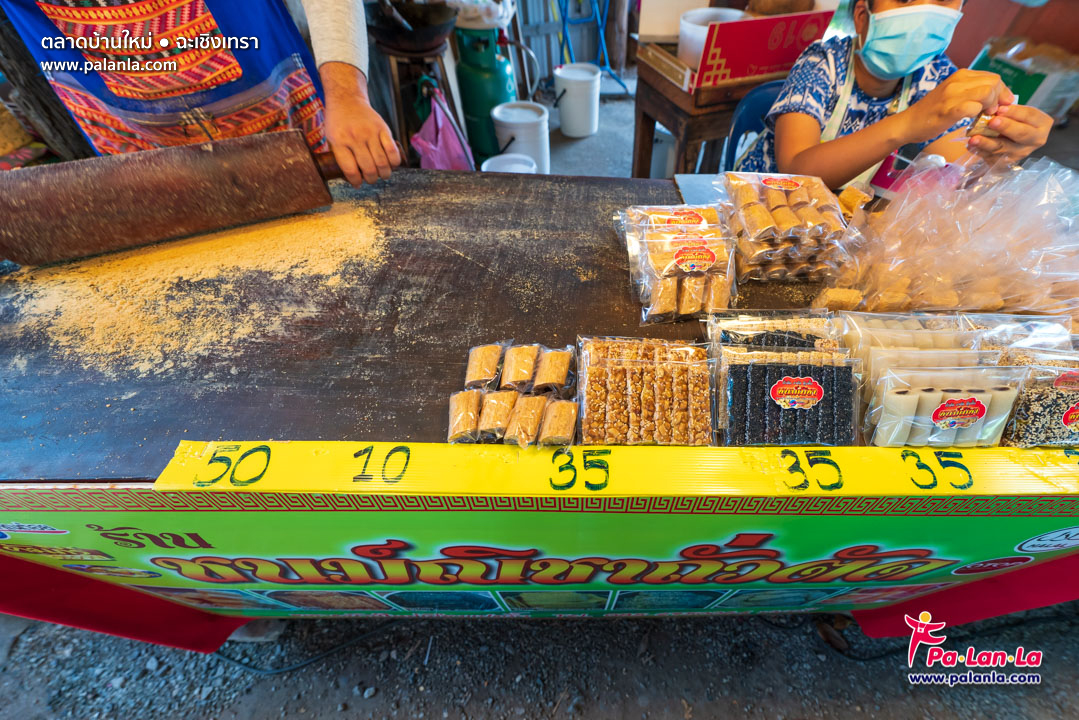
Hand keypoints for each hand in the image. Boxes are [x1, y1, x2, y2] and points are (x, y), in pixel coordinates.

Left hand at [320, 62, 400, 185]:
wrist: (347, 99)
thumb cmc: (338, 122)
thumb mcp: (331, 138)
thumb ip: (340, 156)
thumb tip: (353, 178)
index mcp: (339, 141)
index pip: (350, 169)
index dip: (356, 181)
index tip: (358, 184)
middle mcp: (355, 137)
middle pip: (368, 168)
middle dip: (371, 179)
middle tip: (371, 179)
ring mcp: (370, 132)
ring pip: (382, 162)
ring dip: (384, 173)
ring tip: (382, 175)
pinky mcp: (383, 128)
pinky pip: (392, 150)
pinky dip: (394, 162)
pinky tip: (391, 164)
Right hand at [902, 69, 1014, 144]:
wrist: (908, 123)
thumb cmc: (932, 112)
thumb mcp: (953, 94)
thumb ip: (972, 91)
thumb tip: (997, 95)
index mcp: (961, 75)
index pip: (993, 78)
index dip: (1001, 92)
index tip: (998, 105)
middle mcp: (957, 81)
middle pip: (994, 83)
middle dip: (998, 99)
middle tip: (991, 112)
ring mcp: (952, 95)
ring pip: (987, 93)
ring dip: (990, 106)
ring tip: (984, 116)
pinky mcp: (948, 110)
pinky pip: (973, 108)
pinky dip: (977, 115)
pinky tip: (972, 120)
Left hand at [967, 104, 1052, 163]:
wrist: (1009, 137)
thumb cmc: (1013, 119)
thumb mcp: (1015, 110)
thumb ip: (1008, 108)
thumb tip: (995, 106)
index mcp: (1042, 123)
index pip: (1030, 116)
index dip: (1015, 112)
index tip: (1000, 109)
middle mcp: (1034, 140)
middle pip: (1021, 134)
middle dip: (1006, 127)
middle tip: (992, 122)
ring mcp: (1020, 154)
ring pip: (1004, 148)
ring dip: (987, 143)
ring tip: (974, 138)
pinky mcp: (1006, 163)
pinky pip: (992, 158)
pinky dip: (980, 151)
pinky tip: (971, 146)